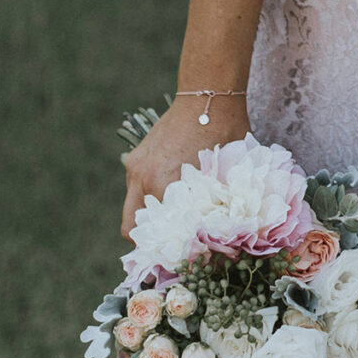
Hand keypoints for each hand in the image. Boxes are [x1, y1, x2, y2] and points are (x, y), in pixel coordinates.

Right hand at [121, 92, 248, 242]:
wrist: (208, 96)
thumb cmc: (226, 132)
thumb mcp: (226, 174)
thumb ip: (217, 205)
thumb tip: (221, 235)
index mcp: (164, 186)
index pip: (159, 235)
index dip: (168, 252)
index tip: (182, 261)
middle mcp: (143, 179)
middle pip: (132, 229)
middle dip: (148, 244)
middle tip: (168, 251)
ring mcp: (135, 167)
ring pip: (131, 209)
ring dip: (147, 221)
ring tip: (171, 227)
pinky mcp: (135, 158)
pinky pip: (135, 188)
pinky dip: (147, 198)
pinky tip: (169, 198)